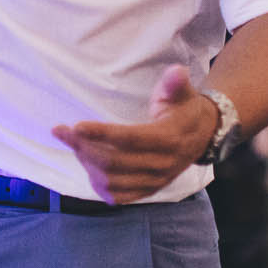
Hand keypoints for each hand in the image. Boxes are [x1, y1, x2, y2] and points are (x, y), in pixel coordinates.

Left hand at [53, 65, 217, 204]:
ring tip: (75, 144)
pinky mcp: (149, 190)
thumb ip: (176, 83)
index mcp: (169, 139)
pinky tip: (88, 167)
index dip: (102, 133)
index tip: (76, 126)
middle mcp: (162, 164)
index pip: (129, 139)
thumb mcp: (183, 93)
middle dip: (83, 147)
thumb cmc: (185, 110)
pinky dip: (99, 186)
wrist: (204, 136)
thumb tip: (176, 71)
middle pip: (114, 162)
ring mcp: (155, 181)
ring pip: (112, 181)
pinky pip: (120, 197)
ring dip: (87, 164)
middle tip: (63, 131)